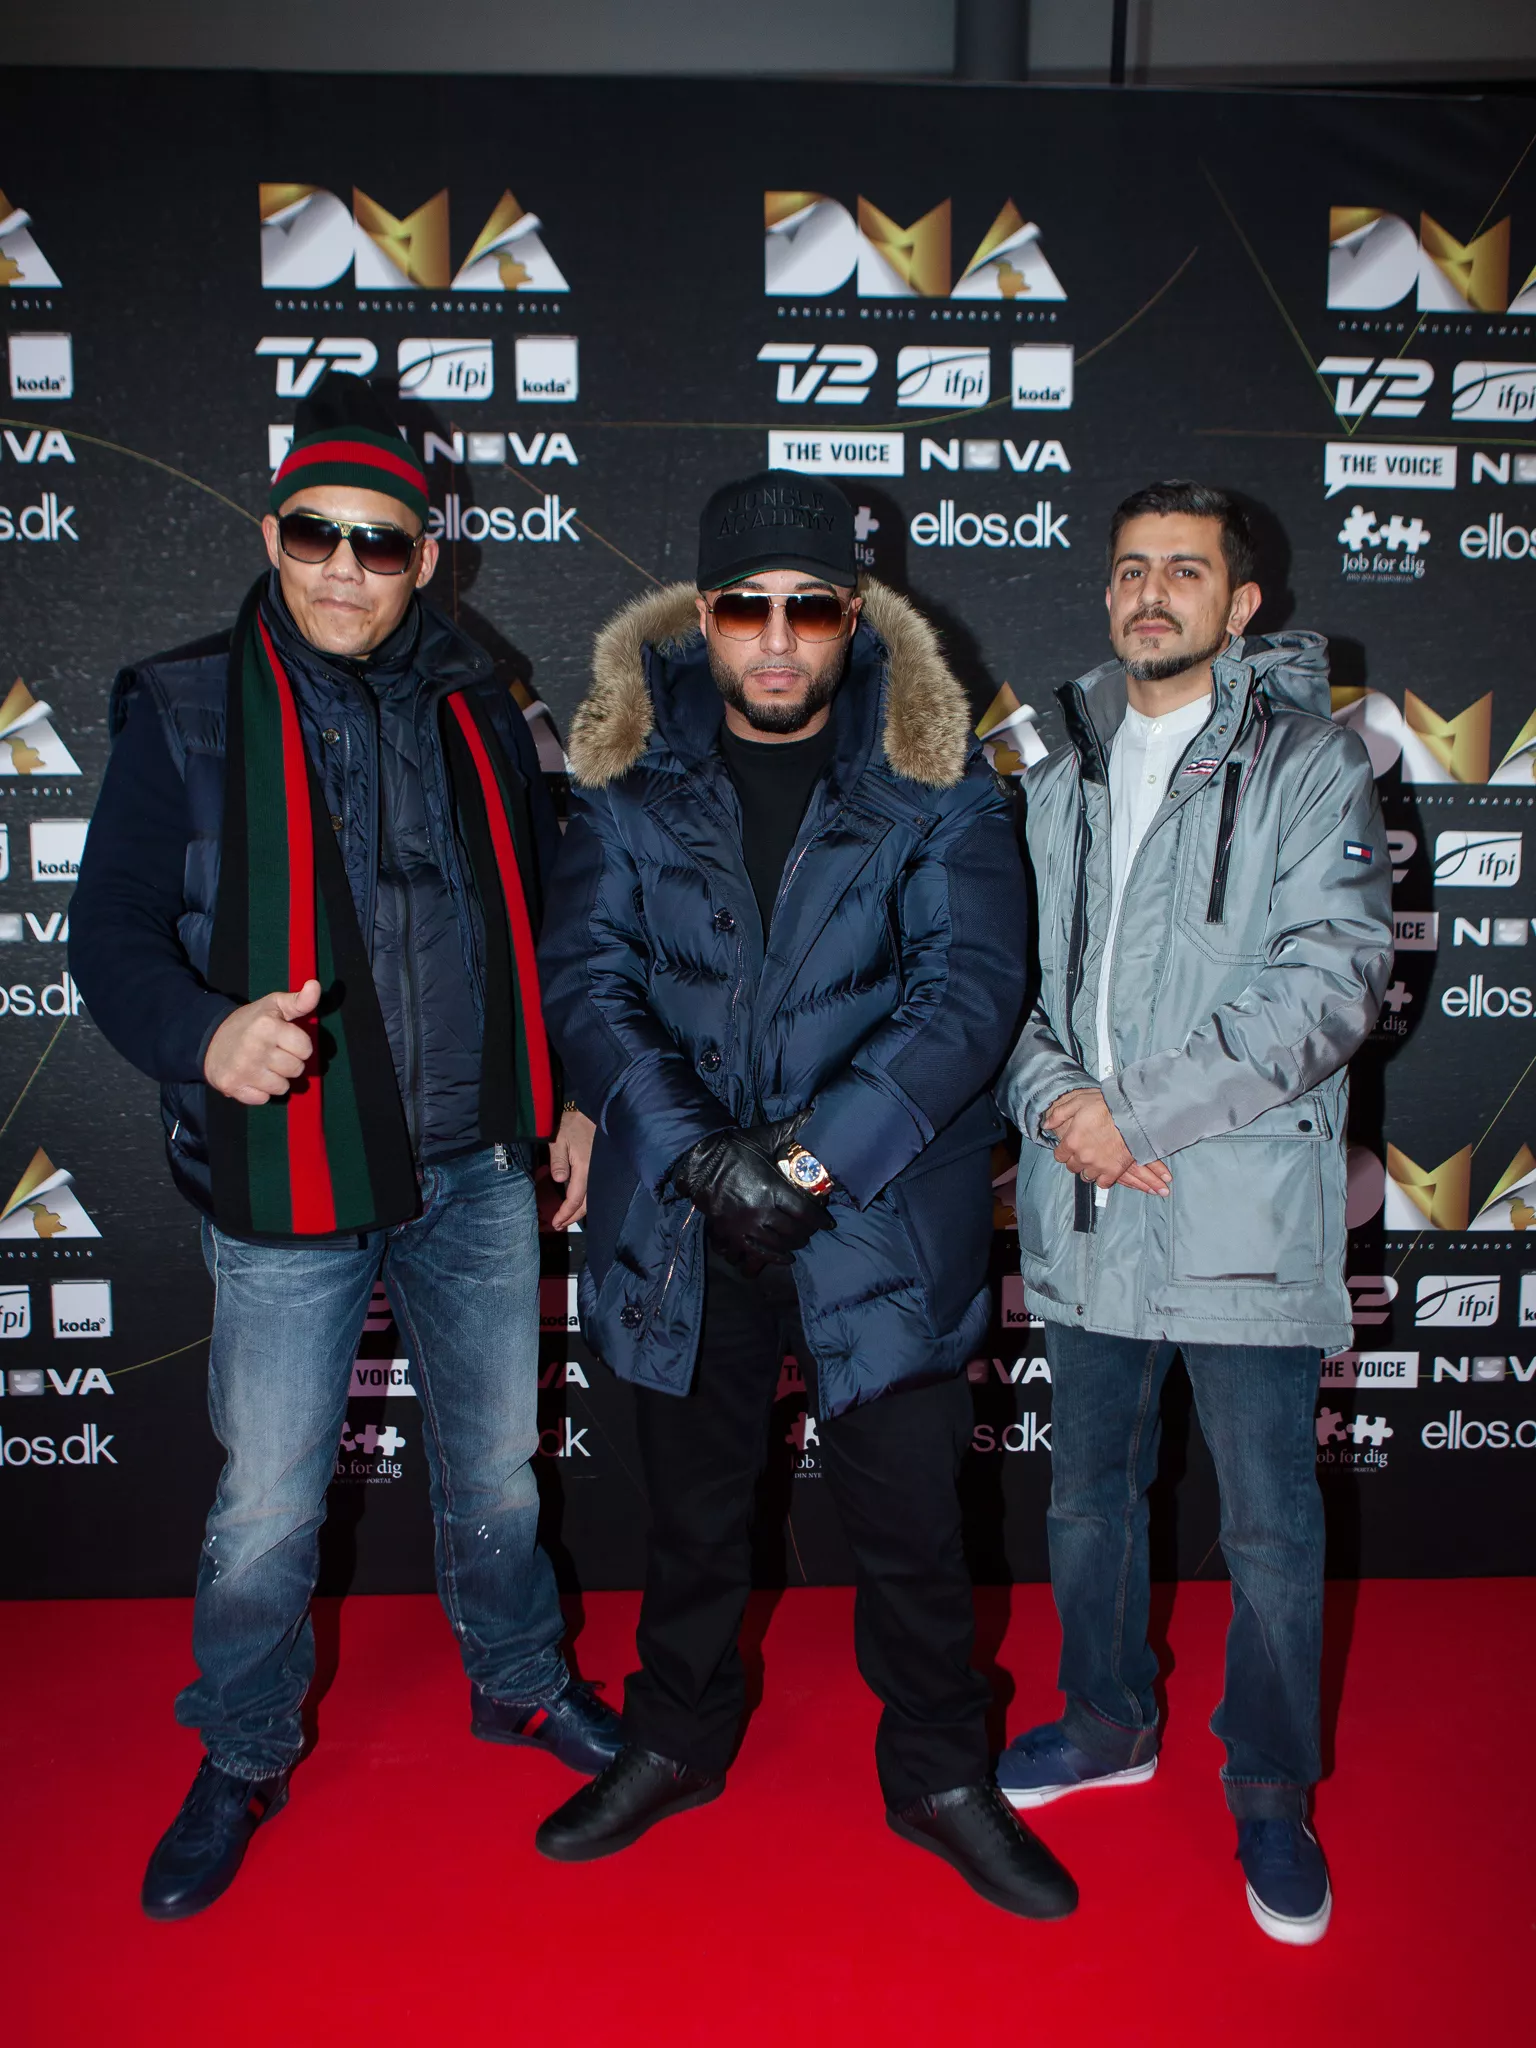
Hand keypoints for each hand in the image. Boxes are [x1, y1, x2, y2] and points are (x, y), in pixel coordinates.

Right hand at [204, 980, 321, 1105]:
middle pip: (296, 1069)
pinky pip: (263, 1099)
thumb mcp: (273, 1006)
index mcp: (267, 1026)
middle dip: (289, 1063)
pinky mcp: (233, 1087)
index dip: (299, 1046)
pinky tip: (252, 1078)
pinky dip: (260, 1092)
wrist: (209, 1038)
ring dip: (277, 1079)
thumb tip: (315, 985)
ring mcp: (243, 1069)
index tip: (286, 1041)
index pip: (305, 1049)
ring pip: (282, 1087)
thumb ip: (299, 1000)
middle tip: (274, 1054)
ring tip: (264, 1066)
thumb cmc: (249, 1022)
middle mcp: (255, 1048)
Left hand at [548, 1107, 594, 1228]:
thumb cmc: (572, 1122)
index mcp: (585, 1168)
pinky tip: (578, 1200)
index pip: (575, 1198)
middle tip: (560, 1224)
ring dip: (579, 1209)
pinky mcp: (600, 1166)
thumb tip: (561, 1181)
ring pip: (591, 1197)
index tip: (556, 1222)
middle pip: (586, 1203)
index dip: (565, 1213)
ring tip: (567, 1217)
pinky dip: (585, 1198)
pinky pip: (594, 1187)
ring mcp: (599, 1170)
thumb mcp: (559, 1139)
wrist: (591, 1108)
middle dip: (573, 1216)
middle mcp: (595, 1172)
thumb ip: (558, 1161)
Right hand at [670, 1130, 833, 1274]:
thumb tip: (812, 1112)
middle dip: (807, 1233)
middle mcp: (761, 1209)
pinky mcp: (731, 1232)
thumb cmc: (734, 1148)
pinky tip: (786, 1258)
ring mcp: (745, 1223)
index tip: (829, 1223)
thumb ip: (790, 1129)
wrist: (699, 1161)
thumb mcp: (763, 1138)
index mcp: (772, 1187)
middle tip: (812, 1230)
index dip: (820, 1220)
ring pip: (777, 1243)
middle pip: (793, 1231)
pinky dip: (774, 1258)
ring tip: (798, 1242)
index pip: (805, 1212)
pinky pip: (756, 1251)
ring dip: (792, 1245)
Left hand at [1044, 1087, 1171, 1195]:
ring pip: (1086, 1176)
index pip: (1059, 1156)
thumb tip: (1046, 1124)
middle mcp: (1082, 1157)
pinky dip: (1103, 1178)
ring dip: (1088, 1169)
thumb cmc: (1106, 1105)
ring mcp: (1098, 1166)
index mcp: (1072, 1141)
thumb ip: (1060, 1114)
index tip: (1071, 1145)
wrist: (1133, 1114)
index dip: (1064, 1151)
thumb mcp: (1079, 1101)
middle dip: (1075, 1159)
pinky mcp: (1114, 1171)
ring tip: (1095, 1159)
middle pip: (1072, 1167)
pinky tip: (1105, 1168)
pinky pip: (1102, 1183)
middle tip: (1085, 1150)